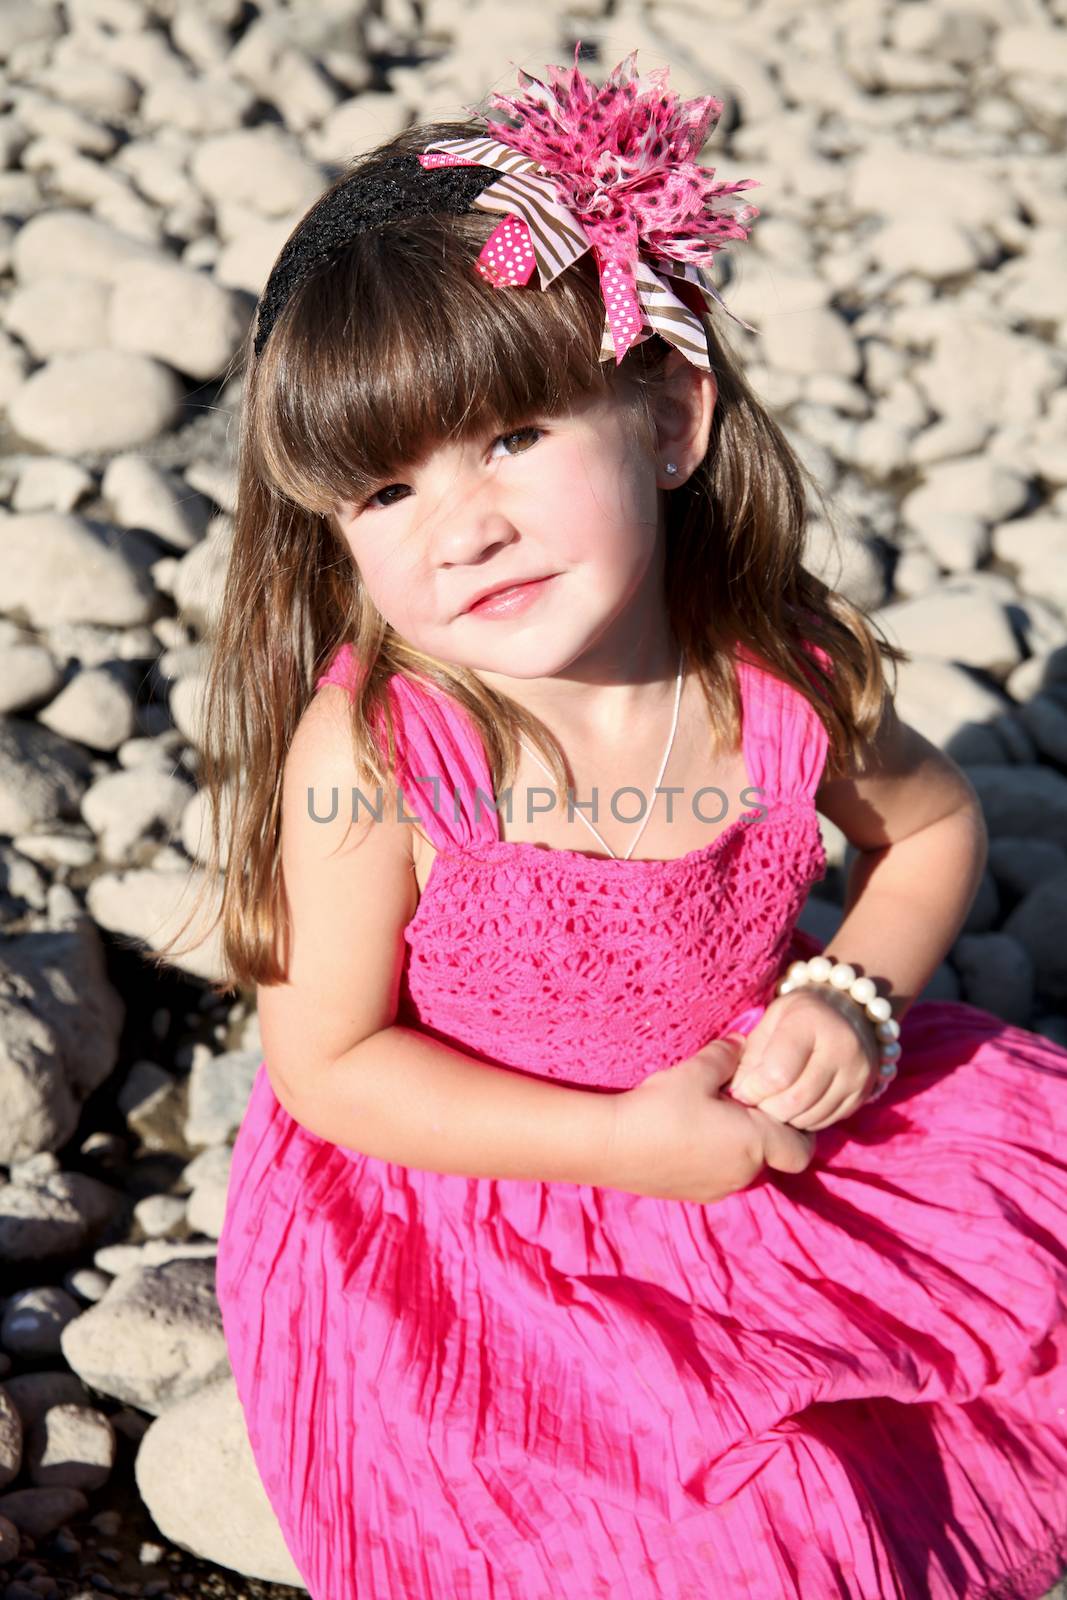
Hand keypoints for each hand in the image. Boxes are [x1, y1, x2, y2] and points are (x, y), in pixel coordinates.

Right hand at [608, 1036, 816, 1203]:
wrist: (610, 1146)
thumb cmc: (660, 1107)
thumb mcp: (696, 1072)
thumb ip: (727, 1056)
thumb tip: (744, 1043)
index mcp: (755, 1144)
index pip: (802, 1148)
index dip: (797, 1127)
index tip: (776, 1103)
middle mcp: (744, 1174)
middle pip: (772, 1156)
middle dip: (762, 1131)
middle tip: (739, 1102)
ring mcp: (718, 1190)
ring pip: (744, 1166)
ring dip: (737, 1145)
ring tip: (709, 1116)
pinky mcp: (693, 1195)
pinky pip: (719, 1175)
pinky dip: (714, 1157)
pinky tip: (687, 1135)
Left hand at [725, 986, 881, 1130]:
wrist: (849, 1012)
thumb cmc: (797, 1018)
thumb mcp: (769, 1022)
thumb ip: (751, 1055)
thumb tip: (738, 1093)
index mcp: (811, 1021)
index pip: (776, 1074)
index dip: (752, 1090)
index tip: (741, 1090)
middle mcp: (842, 1046)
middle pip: (795, 1100)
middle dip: (767, 1109)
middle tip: (756, 1102)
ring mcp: (858, 1071)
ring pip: (811, 1115)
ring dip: (785, 1118)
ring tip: (774, 1103)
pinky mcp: (865, 1092)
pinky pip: (827, 1121)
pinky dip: (805, 1120)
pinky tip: (796, 1106)